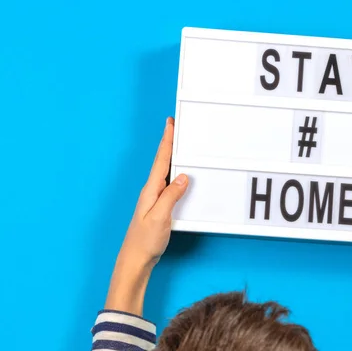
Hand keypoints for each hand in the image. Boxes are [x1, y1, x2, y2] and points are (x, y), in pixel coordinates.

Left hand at [119, 117, 188, 267]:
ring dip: (172, 157)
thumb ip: (171, 196)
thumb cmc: (145, 241)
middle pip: (162, 162)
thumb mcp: (160, 217)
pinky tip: (180, 175)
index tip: (170, 124)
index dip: (166, 141)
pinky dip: (175, 174)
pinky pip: (169, 184)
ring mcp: (155, 199)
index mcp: (151, 190)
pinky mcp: (159, 207)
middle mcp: (151, 191)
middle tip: (176, 127)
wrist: (136, 260)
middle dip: (169, 143)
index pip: (160, 160)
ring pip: (166, 172)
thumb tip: (183, 177)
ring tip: (179, 145)